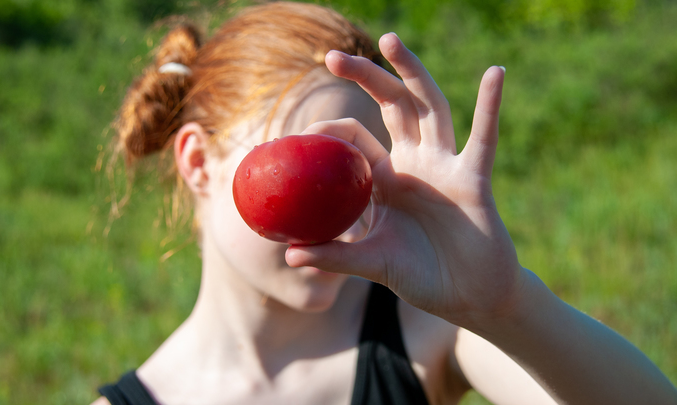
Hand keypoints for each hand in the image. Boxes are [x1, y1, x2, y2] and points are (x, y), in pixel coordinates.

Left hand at [285, 33, 525, 326]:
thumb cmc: (419, 275)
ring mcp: (445, 167)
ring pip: (429, 108)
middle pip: (390, 106)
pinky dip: (489, 108)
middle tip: (332, 56)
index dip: (329, 131)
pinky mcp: (474, 180)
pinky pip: (483, 139)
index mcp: (385, 179)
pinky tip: (494, 73)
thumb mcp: (372, 263)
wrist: (467, 297)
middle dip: (365, 77)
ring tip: (390, 41)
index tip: (303, 134)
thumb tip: (289, 256)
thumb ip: (335, 256)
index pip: (354, 138)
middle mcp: (414, 164)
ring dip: (412, 72)